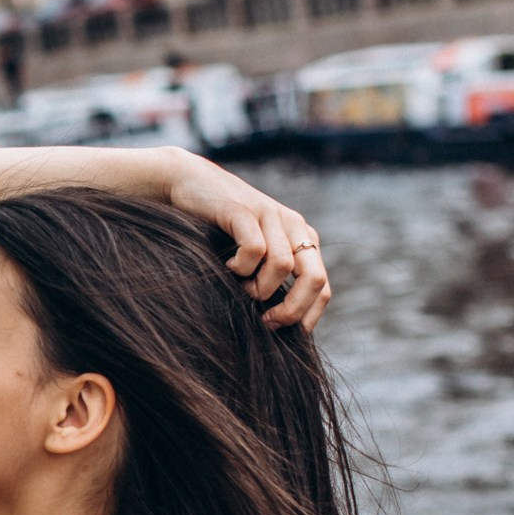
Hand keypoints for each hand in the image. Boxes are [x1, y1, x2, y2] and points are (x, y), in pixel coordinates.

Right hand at [156, 149, 330, 331]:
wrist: (191, 184)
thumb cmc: (219, 230)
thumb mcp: (254, 255)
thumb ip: (271, 278)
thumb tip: (279, 325)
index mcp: (303, 240)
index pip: (323, 288)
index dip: (305, 316)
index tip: (277, 330)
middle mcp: (294, 226)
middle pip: (315, 278)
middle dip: (292, 309)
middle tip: (266, 322)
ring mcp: (270, 215)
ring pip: (283, 265)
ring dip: (259, 287)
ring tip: (239, 285)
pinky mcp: (244, 210)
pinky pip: (255, 249)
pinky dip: (241, 267)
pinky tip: (226, 265)